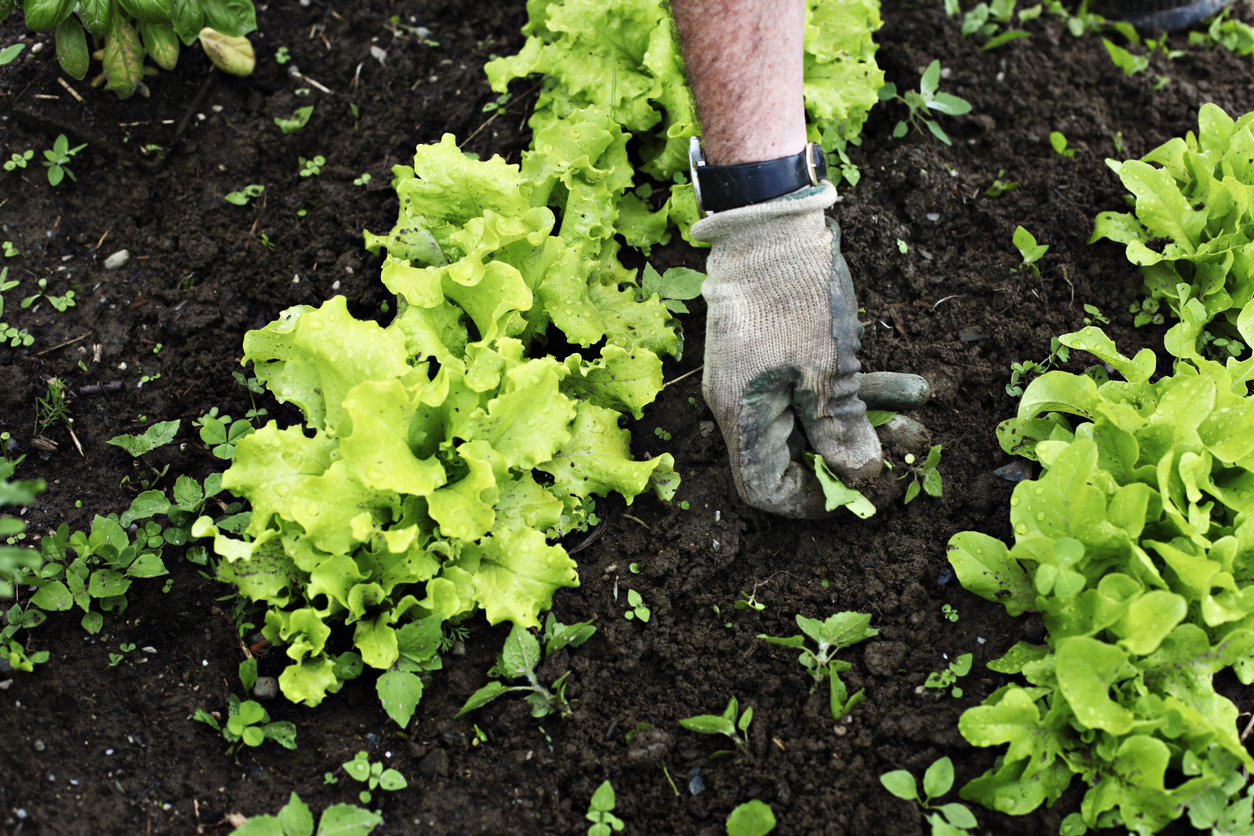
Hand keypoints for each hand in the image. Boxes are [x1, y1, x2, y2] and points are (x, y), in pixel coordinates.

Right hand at [693, 183, 928, 517]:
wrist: (770, 222)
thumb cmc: (794, 297)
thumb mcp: (829, 372)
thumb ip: (842, 430)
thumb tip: (861, 475)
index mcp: (743, 417)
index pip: (765, 488)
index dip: (813, 500)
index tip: (860, 494)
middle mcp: (742, 403)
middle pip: (796, 453)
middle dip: (857, 453)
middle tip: (906, 452)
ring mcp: (756, 375)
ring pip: (814, 415)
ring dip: (868, 416)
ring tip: (920, 411)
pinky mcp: (773, 350)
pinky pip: (813, 384)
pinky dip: (856, 386)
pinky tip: (909, 382)